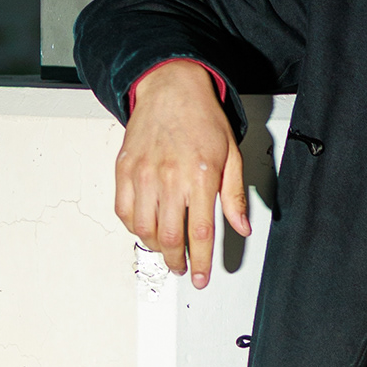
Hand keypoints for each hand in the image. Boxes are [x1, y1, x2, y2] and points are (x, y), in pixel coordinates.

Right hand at [113, 59, 250, 287]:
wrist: (171, 88)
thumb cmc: (202, 119)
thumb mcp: (231, 156)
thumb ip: (234, 196)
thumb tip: (242, 227)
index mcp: (200, 177)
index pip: (200, 233)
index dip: (202, 262)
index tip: (202, 278)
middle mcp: (169, 178)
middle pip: (170, 238)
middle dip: (177, 261)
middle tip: (182, 268)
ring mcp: (143, 174)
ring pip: (144, 229)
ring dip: (156, 247)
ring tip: (166, 249)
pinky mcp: (125, 170)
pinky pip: (124, 211)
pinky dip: (134, 227)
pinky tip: (147, 227)